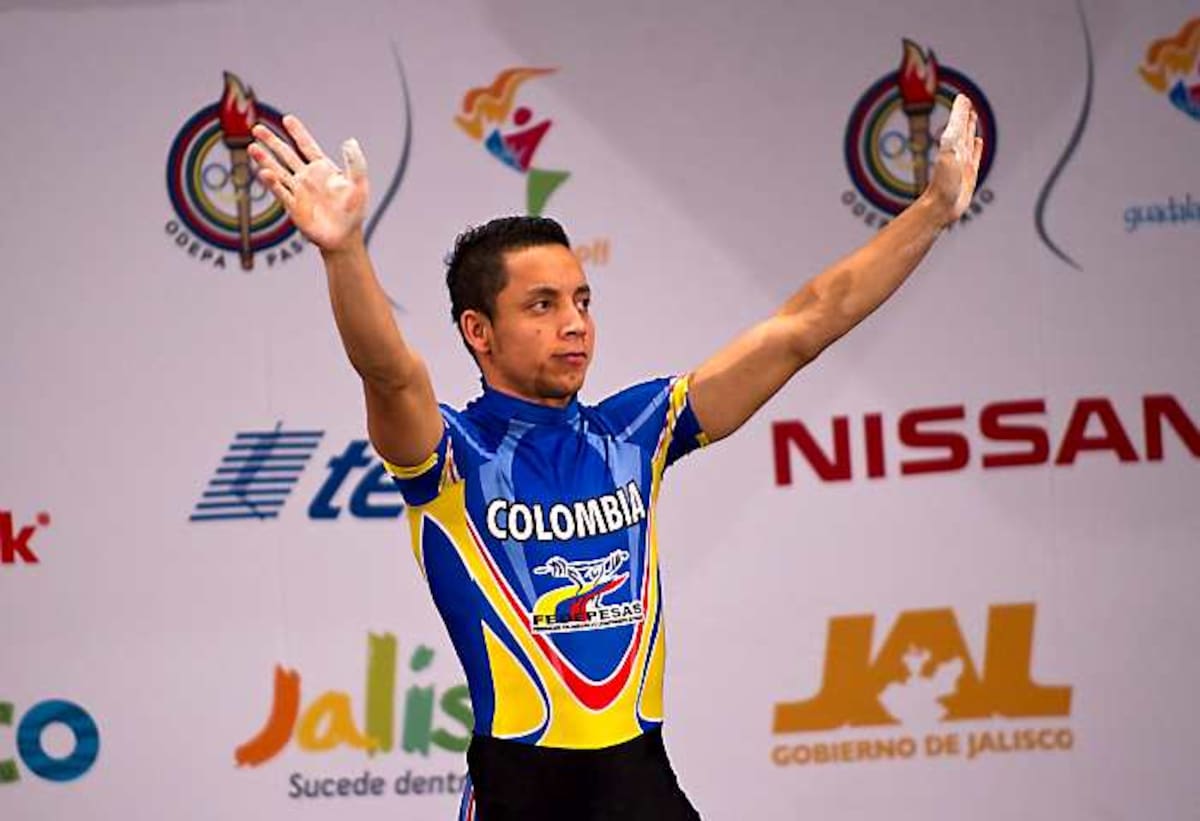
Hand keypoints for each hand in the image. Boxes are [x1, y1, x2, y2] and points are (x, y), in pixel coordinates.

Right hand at [248, 114, 368, 253]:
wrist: (344, 237)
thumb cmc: (354, 211)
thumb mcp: (359, 184)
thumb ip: (355, 163)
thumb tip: (350, 141)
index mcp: (323, 169)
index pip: (307, 146)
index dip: (298, 132)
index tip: (287, 119)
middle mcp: (307, 177)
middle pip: (286, 154)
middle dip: (272, 141)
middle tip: (257, 129)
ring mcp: (298, 191)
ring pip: (278, 170)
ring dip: (265, 159)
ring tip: (252, 147)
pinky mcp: (293, 207)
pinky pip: (281, 192)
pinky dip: (272, 183)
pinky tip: (264, 173)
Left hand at [925, 94, 983, 225]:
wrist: (941, 207)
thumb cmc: (943, 181)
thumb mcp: (950, 149)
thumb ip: (956, 127)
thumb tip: (961, 102)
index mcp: (951, 144)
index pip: (957, 121)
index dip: (961, 109)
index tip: (963, 97)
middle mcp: (957, 151)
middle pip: (963, 128)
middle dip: (965, 115)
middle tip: (967, 103)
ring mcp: (963, 162)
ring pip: (969, 140)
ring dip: (971, 128)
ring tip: (972, 118)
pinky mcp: (970, 174)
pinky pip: (975, 156)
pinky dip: (977, 148)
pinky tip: (977, 142)